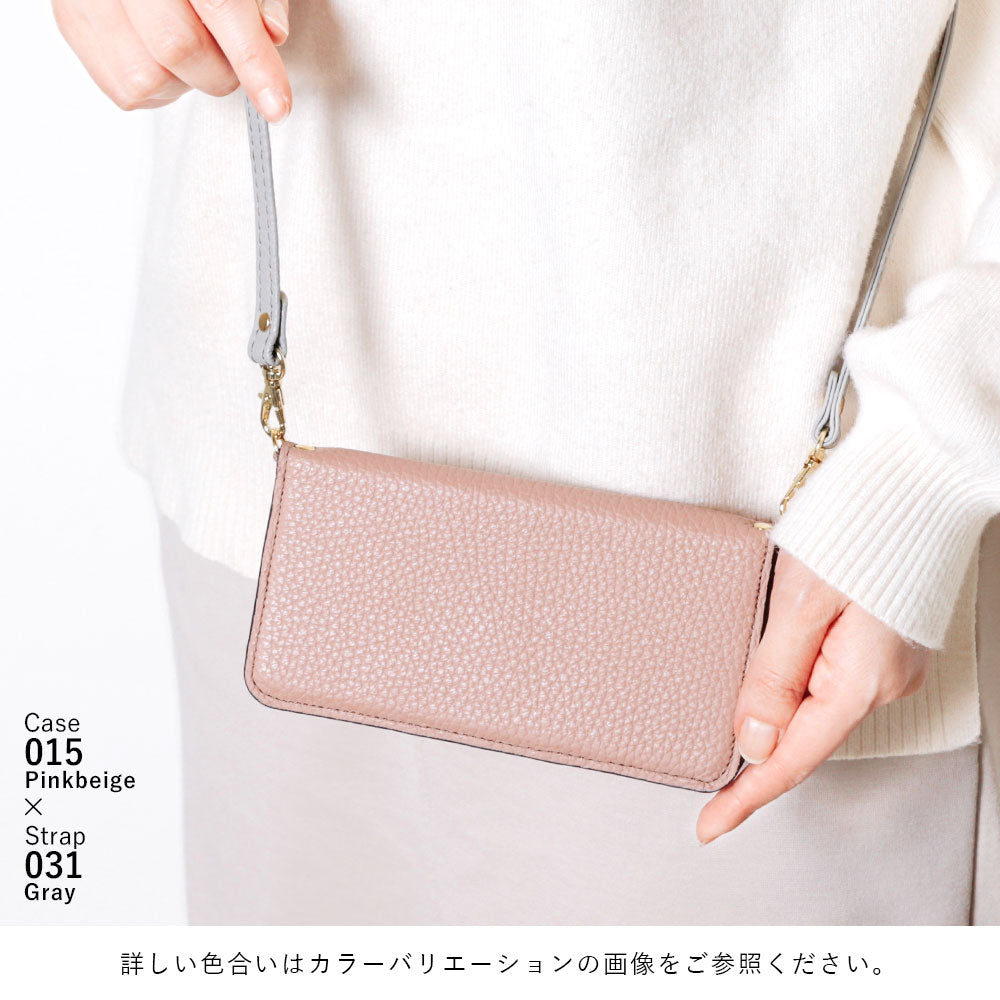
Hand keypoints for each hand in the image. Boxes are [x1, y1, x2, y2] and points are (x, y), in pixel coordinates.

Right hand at [53, 0, 291, 122]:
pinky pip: (126, 90)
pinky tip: (160, 53)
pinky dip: (159, 86)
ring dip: (186, 79)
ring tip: (188, 43)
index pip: (219, 5)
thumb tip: (273, 32)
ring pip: (148, 76)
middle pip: (178, 46)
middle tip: (229, 56)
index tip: (276, 103)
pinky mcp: (71, 22)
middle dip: (220, 70)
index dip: (253, 59)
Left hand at [696, 549, 929, 843]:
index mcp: (858, 682)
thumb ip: (773, 676)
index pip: (792, 758)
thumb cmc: (855, 533)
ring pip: (815, 703)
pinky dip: (798, 677)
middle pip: (803, 731)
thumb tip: (753, 742)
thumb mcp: (798, 604)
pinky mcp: (881, 646)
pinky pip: (829, 679)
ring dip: (778, 697)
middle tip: (720, 734)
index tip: (710, 823)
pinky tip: (782, 655)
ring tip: (756, 666)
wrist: (910, 486)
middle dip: (759, 735)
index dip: (747, 796)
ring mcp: (886, 666)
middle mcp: (880, 684)